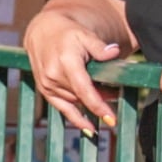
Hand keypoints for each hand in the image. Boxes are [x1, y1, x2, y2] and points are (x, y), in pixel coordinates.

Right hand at [22, 8, 120, 135]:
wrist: (43, 31)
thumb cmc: (68, 33)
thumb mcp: (85, 35)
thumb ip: (99, 47)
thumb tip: (114, 52)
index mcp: (65, 62)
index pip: (84, 89)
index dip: (98, 106)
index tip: (111, 119)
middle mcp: (54, 76)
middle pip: (82, 97)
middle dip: (101, 99)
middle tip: (117, 94)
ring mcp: (47, 84)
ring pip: (75, 102)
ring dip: (91, 104)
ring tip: (108, 96)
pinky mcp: (45, 90)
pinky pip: (62, 108)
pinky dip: (76, 119)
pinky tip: (89, 129)